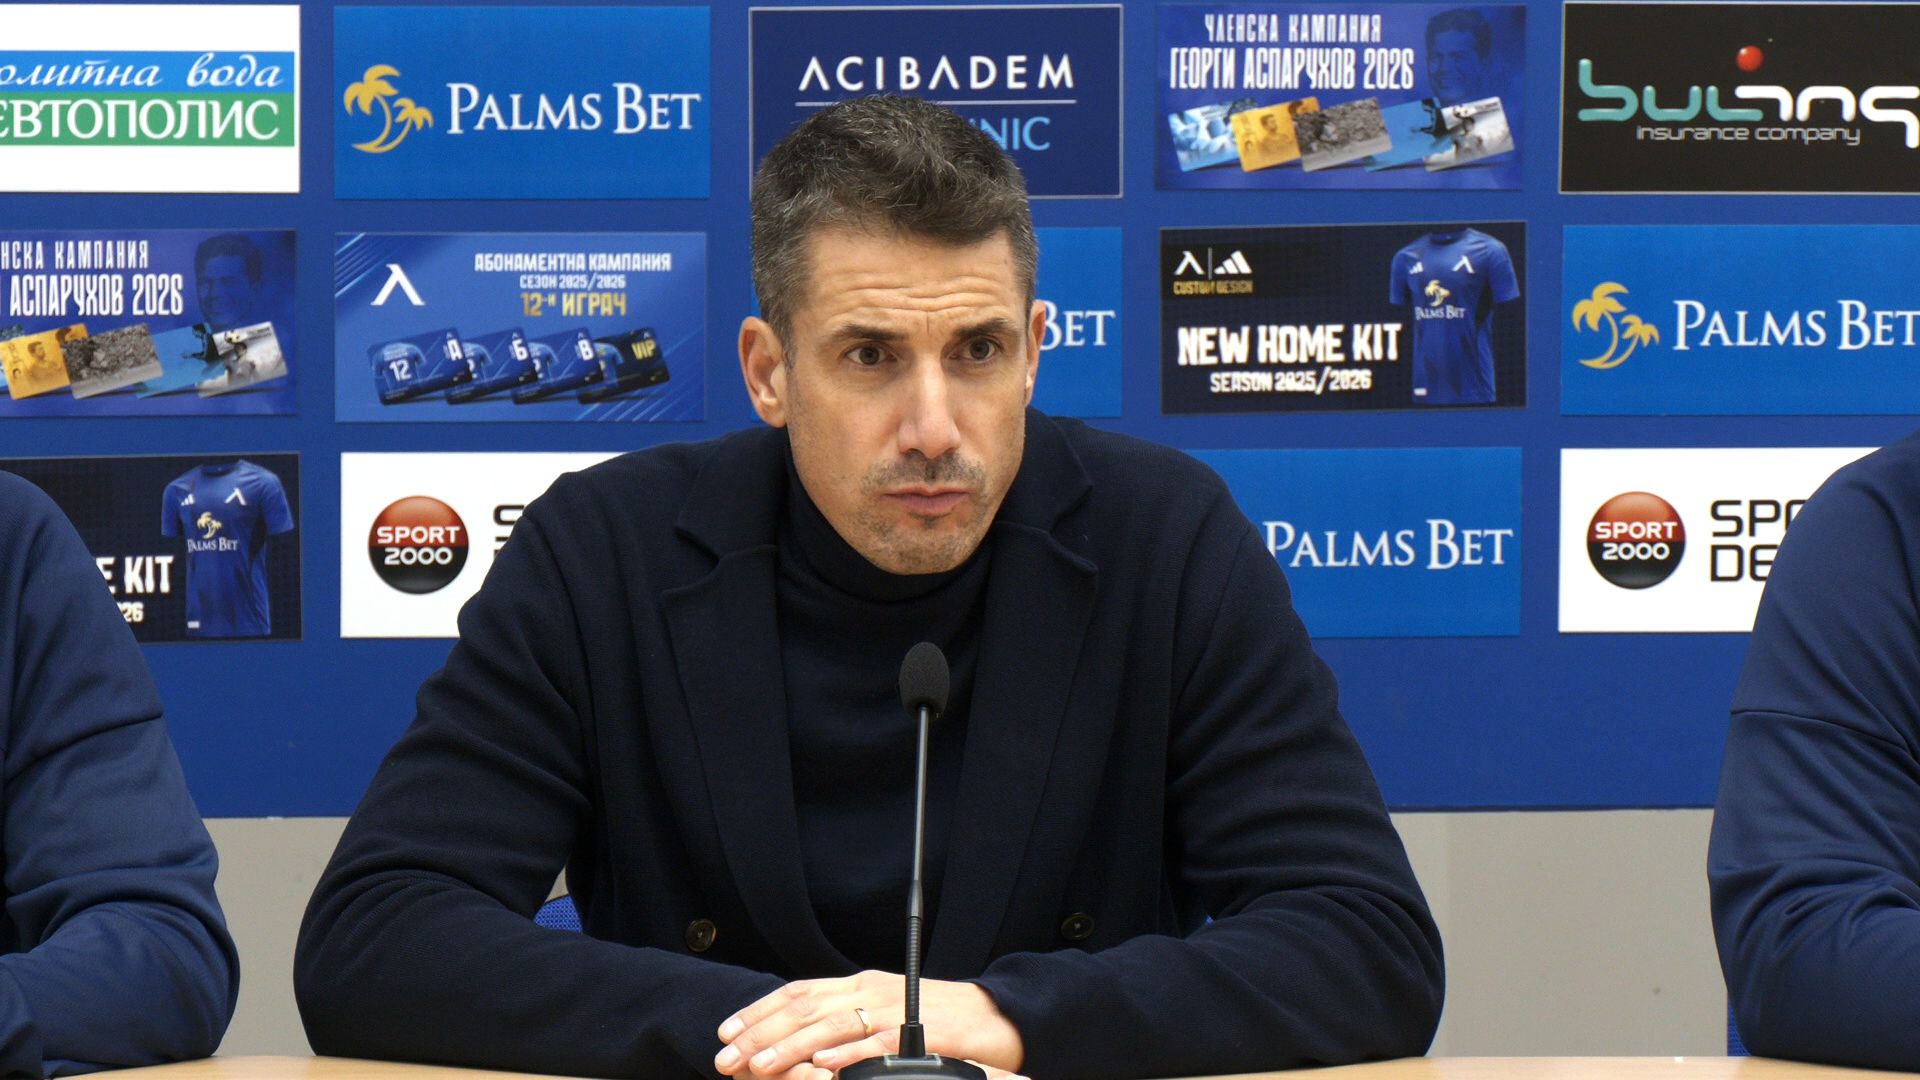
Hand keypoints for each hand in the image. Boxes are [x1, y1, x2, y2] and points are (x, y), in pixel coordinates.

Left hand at [714, 970, 1024, 1076]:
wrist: (995, 1017)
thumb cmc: (939, 1021)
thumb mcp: (885, 1014)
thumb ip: (847, 1022)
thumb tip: (801, 1043)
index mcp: (860, 985)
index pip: (799, 993)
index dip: (759, 1011)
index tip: (725, 1032)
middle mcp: (872, 990)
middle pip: (805, 1007)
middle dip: (760, 1032)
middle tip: (727, 1056)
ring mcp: (895, 1008)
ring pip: (832, 1023)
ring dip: (791, 1045)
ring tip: (759, 1064)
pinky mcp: (920, 1031)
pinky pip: (878, 1042)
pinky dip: (847, 1053)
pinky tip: (821, 1066)